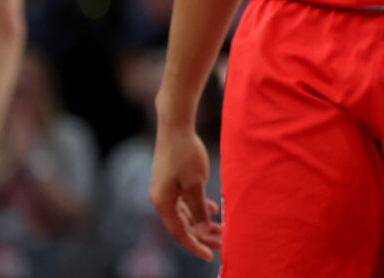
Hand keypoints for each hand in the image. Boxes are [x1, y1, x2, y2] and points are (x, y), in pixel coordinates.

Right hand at [148, 123, 221, 260]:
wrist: (175, 126)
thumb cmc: (185, 153)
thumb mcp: (195, 184)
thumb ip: (198, 208)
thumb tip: (201, 230)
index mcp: (163, 202)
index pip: (179, 232)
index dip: (195, 246)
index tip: (210, 256)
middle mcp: (161, 199)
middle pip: (183, 225)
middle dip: (203, 236)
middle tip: (222, 244)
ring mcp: (165, 189)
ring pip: (186, 213)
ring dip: (202, 222)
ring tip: (221, 230)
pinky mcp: (170, 181)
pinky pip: (185, 201)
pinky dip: (199, 207)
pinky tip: (214, 210)